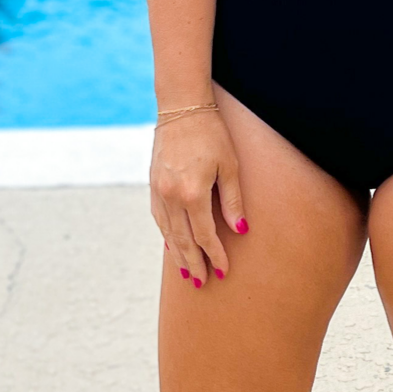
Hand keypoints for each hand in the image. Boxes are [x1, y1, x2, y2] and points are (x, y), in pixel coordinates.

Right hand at [149, 107, 246, 288]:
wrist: (181, 108)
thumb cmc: (212, 134)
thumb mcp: (230, 166)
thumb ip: (233, 201)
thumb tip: (239, 230)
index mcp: (193, 193)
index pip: (205, 235)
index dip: (215, 255)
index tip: (223, 270)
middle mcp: (171, 196)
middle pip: (183, 240)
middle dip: (195, 263)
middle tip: (202, 283)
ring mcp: (159, 191)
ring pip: (168, 232)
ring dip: (179, 254)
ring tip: (188, 272)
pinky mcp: (153, 185)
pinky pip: (159, 218)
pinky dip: (167, 235)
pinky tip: (173, 246)